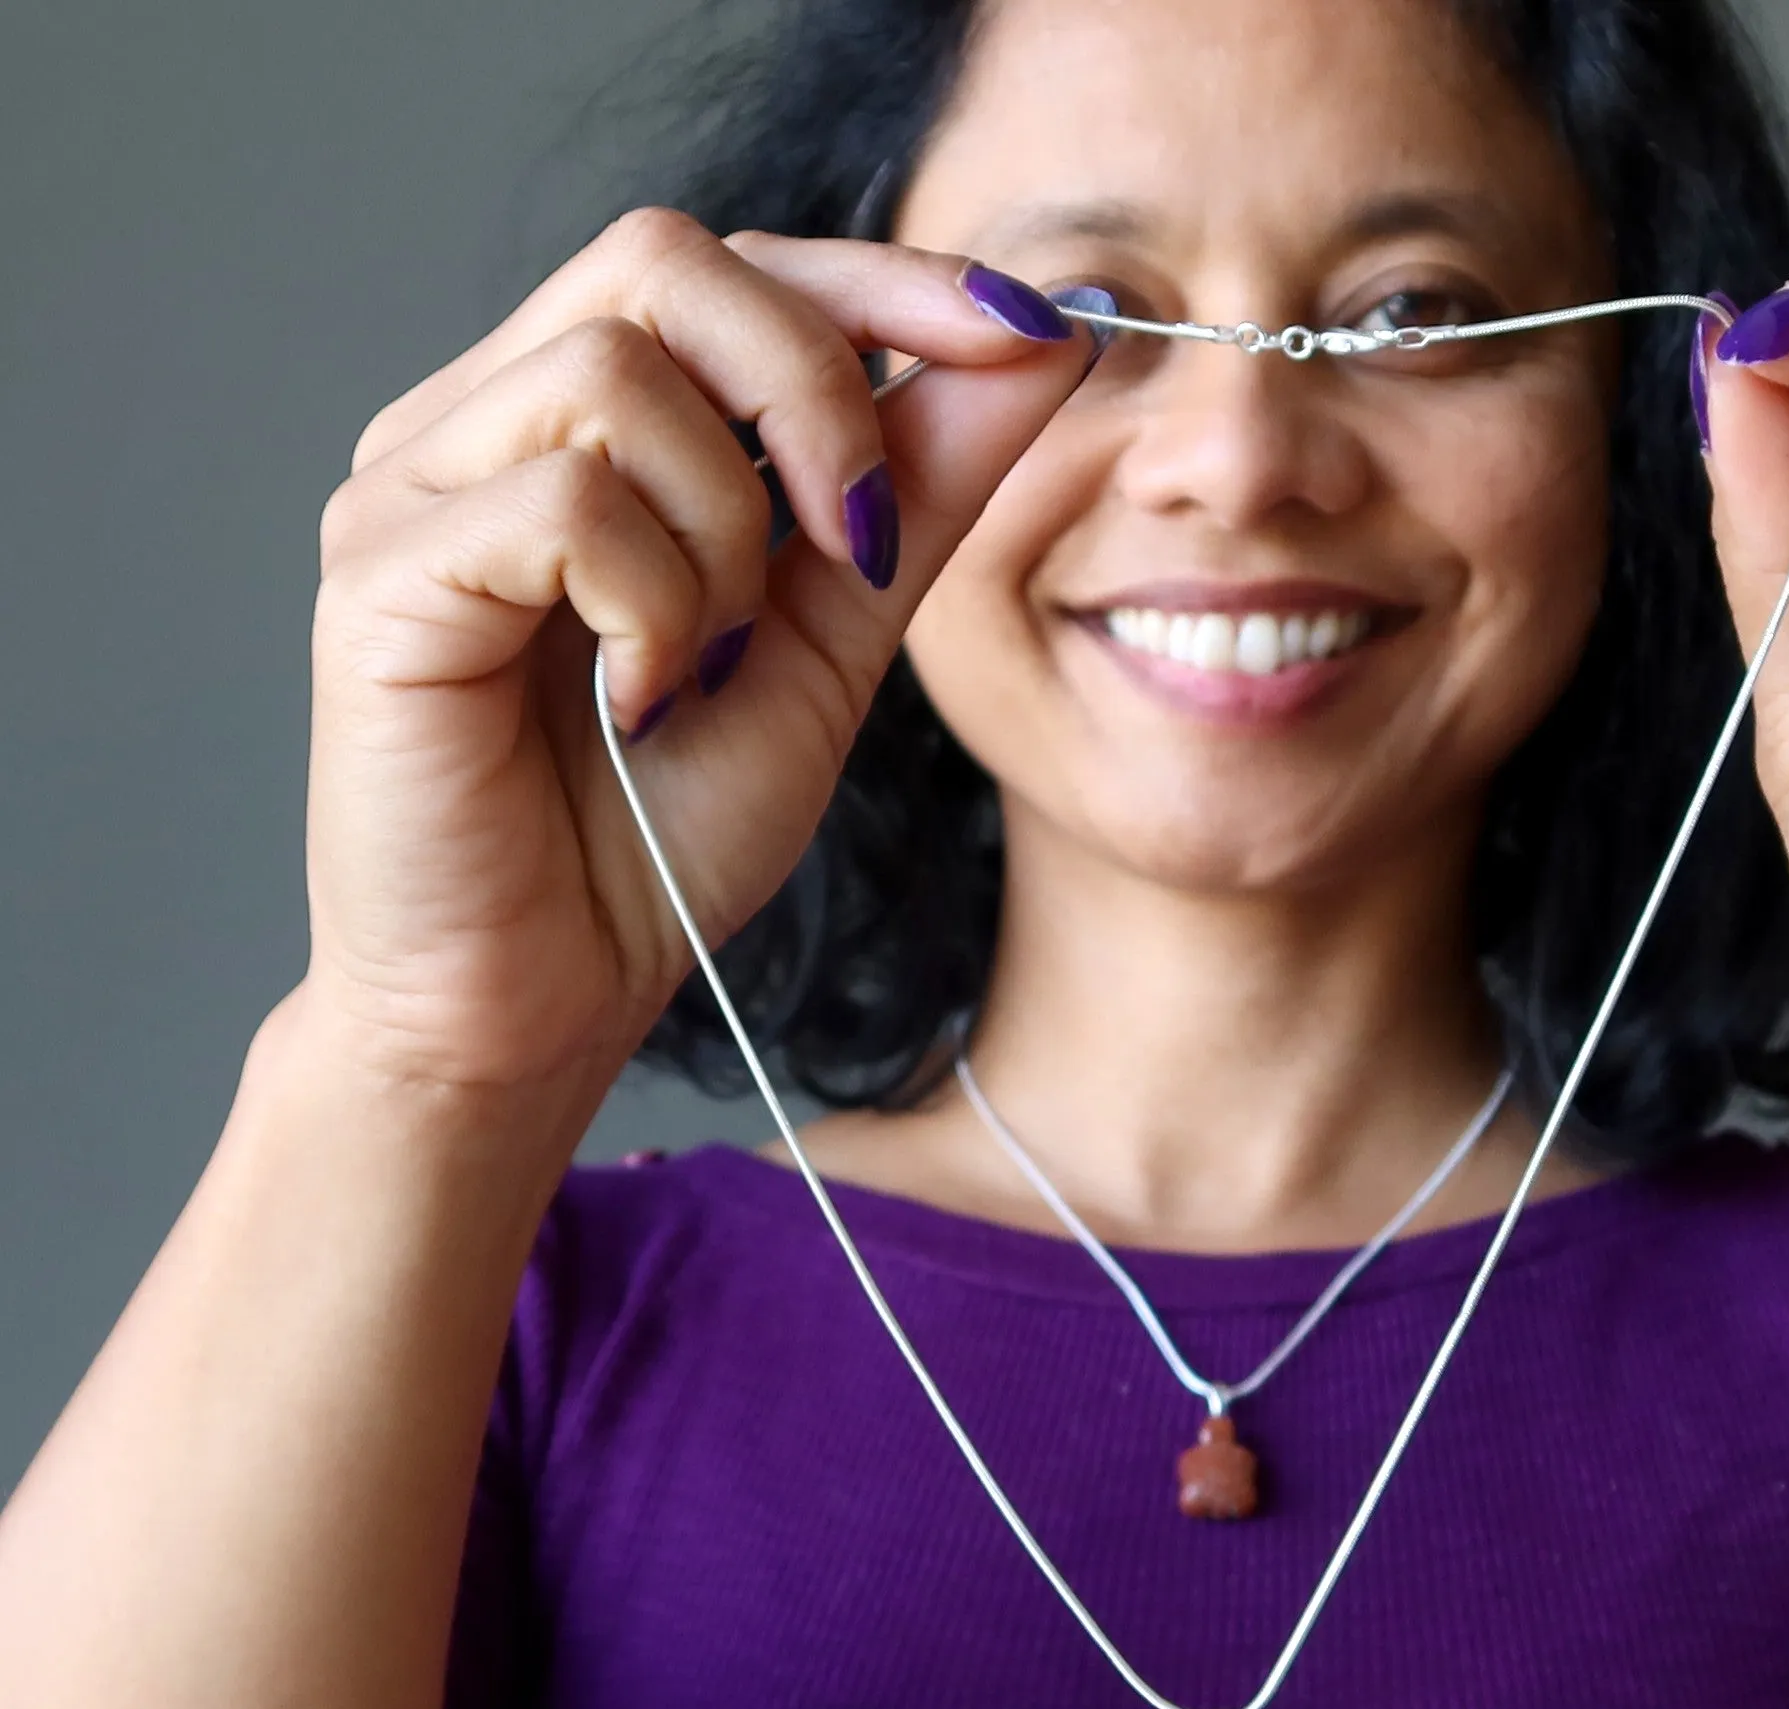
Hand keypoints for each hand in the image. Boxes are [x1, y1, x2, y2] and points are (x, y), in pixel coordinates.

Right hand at [303, 208, 1098, 1091]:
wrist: (544, 1001)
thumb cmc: (661, 836)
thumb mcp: (833, 645)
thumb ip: (915, 492)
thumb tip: (1046, 336)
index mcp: (577, 425)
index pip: (726, 269)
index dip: (883, 280)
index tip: (1032, 331)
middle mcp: (478, 422)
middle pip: (663, 262)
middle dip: (816, 393)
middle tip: (857, 548)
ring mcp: (412, 488)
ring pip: (615, 378)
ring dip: (725, 538)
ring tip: (709, 668)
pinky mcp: (377, 576)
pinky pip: (562, 504)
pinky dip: (652, 607)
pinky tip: (644, 703)